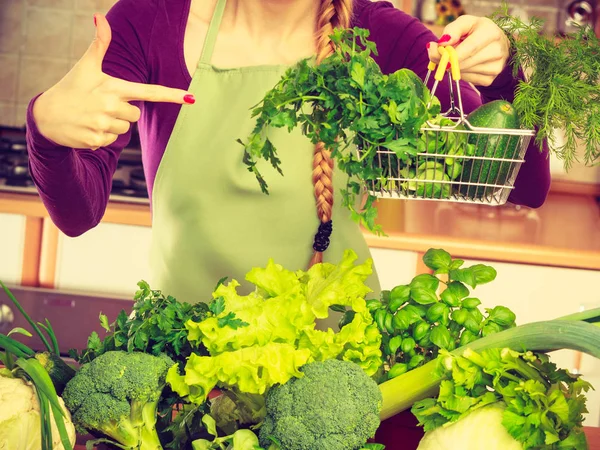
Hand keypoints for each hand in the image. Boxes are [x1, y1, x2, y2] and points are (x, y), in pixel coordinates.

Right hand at [33, 14, 194, 149]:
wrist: (45, 116)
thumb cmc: (71, 88)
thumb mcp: (85, 66)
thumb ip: (99, 44)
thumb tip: (99, 16)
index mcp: (113, 88)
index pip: (148, 92)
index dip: (171, 95)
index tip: (191, 97)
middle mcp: (109, 106)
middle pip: (135, 116)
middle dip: (122, 113)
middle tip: (100, 106)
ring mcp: (102, 125)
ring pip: (124, 130)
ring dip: (111, 126)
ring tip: (92, 117)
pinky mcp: (96, 140)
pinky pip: (111, 142)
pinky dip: (101, 137)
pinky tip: (87, 129)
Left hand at [426, 15, 509, 86]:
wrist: (497, 44)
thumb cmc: (477, 31)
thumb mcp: (466, 23)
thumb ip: (452, 30)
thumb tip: (441, 43)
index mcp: (491, 33)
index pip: (469, 48)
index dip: (451, 54)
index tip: (437, 54)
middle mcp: (496, 52)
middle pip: (463, 62)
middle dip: (447, 60)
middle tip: (442, 55)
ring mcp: (494, 68)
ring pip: (462, 72)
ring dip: (453, 66)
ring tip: (458, 56)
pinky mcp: (489, 79)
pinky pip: (466, 79)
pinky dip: (460, 73)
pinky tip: (465, 64)